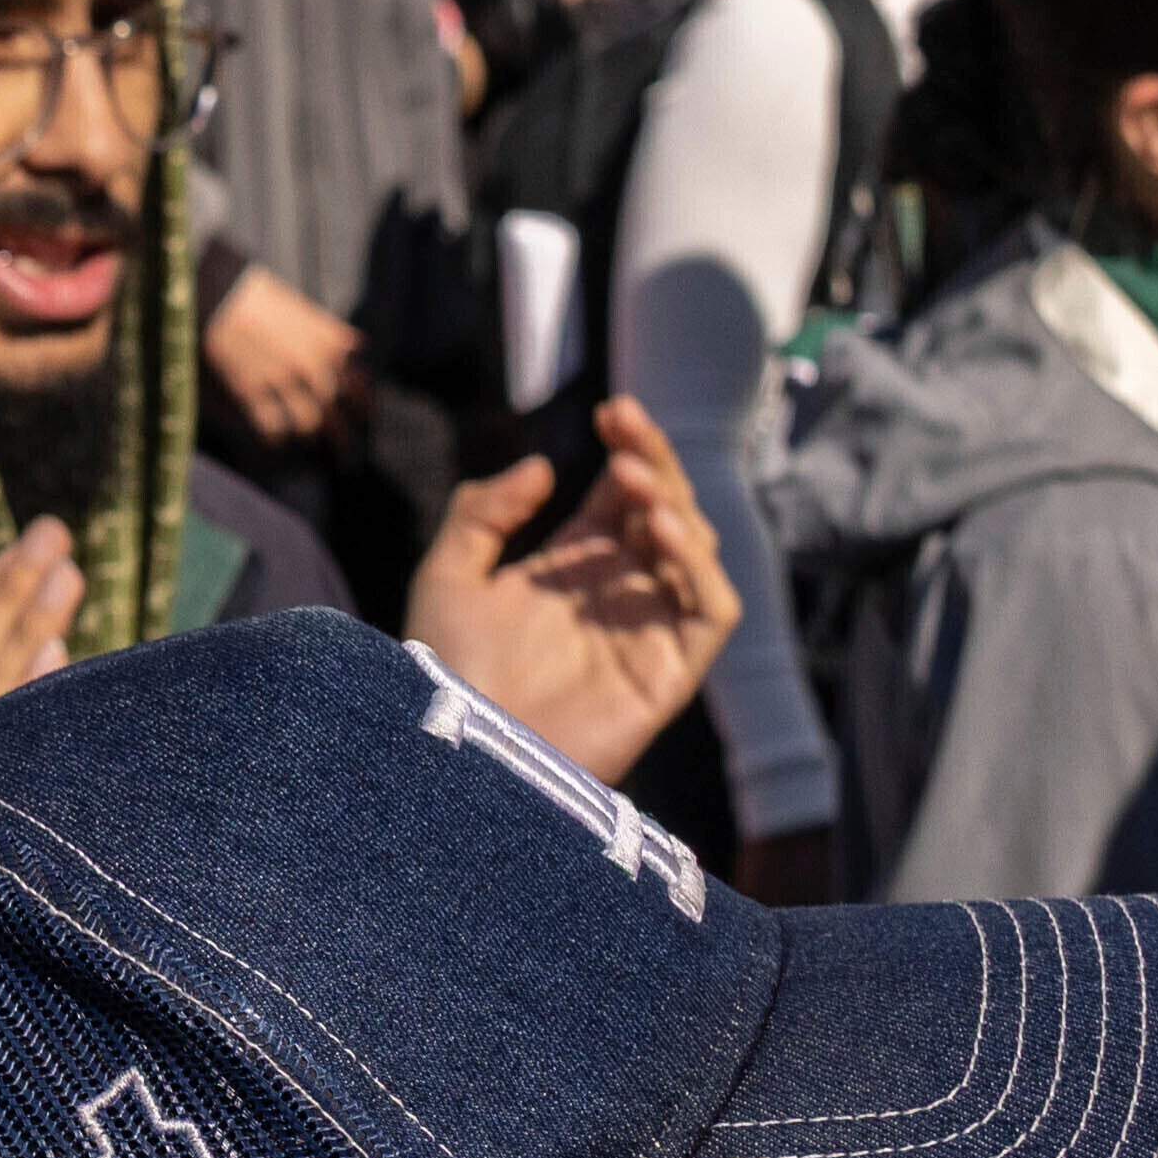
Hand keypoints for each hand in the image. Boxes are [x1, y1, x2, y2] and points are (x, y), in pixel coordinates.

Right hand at [200, 265, 364, 448]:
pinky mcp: (252, 388)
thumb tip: (355, 346)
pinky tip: (276, 440)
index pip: (356, 383)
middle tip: (342, 444)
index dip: (363, 404)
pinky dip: (276, 437)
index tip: (365, 416)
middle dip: (339, 433)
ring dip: (311, 435)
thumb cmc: (261, 296)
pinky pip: (271, 425)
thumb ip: (329, 331)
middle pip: (333, 408)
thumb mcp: (304, 308)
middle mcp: (310, 363)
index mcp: (327, 342)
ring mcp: (281, 378)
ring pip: (308, 421)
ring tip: (310, 442)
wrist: (221, 295)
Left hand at [418, 400, 740, 787]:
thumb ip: (484, 512)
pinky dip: (699, 568)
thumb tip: (543, 467)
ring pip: (695, 552)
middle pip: (664, 511)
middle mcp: (620, 592)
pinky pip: (712, 612)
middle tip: (625, 426)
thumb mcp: (448, 575)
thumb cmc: (445, 670)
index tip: (611, 411)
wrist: (455, 745)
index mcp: (575, 565)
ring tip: (632, 478)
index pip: (624, 493)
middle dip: (653, 463)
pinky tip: (660, 531)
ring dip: (675, 506)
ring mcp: (648, 630)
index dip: (630, 448)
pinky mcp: (669, 673)